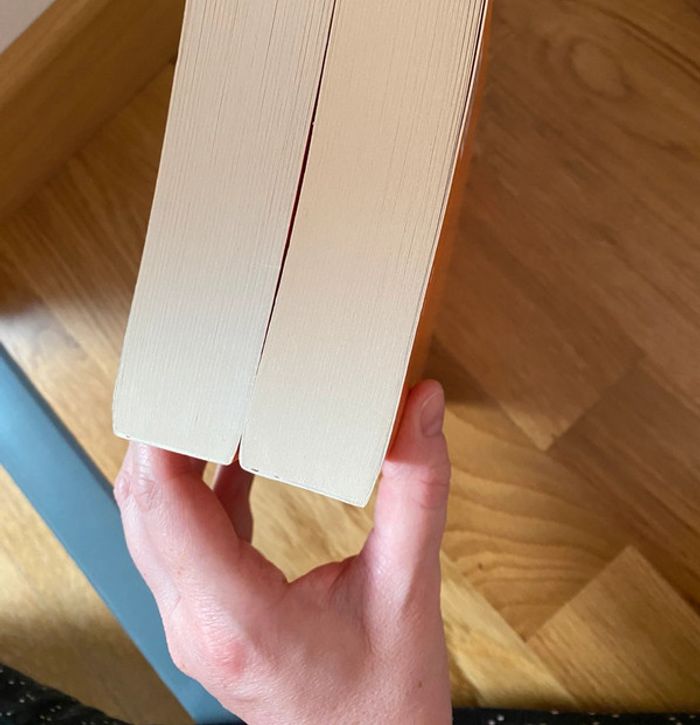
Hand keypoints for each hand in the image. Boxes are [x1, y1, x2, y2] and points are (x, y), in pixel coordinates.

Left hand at [115, 381, 451, 723]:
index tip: (180, 379)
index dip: (162, 434)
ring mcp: (194, 623)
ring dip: (169, 456)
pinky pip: (179, 538)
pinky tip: (234, 451)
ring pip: (149, 523)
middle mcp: (198, 622)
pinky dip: (196, 486)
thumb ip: (417, 491)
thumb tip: (418, 407)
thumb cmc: (385, 700)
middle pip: (142, 507)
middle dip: (159, 430)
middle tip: (193, 371)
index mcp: (239, 617)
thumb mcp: (411, 590)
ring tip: (206, 398)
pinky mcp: (206, 616)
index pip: (165, 507)